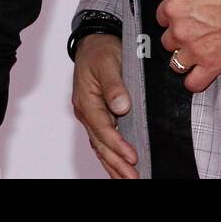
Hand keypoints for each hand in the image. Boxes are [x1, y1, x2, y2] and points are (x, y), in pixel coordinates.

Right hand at [72, 32, 138, 178]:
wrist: (95, 41)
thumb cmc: (100, 49)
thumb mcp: (107, 61)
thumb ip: (114, 84)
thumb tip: (121, 106)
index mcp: (86, 100)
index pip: (102, 129)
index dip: (117, 145)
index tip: (132, 157)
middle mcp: (86, 111)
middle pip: (101, 144)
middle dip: (117, 164)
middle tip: (134, 178)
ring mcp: (91, 116)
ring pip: (101, 147)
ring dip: (114, 165)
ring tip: (129, 180)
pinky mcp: (99, 116)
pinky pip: (103, 141)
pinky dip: (111, 157)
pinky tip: (119, 168)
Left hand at [153, 0, 220, 92]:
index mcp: (173, 8)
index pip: (161, 17)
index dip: (172, 17)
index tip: (181, 17)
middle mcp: (179, 31)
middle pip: (168, 41)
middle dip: (178, 38)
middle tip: (193, 32)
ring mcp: (194, 51)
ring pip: (176, 63)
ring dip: (183, 60)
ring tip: (195, 54)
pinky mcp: (211, 65)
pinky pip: (194, 83)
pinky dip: (194, 81)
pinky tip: (198, 75)